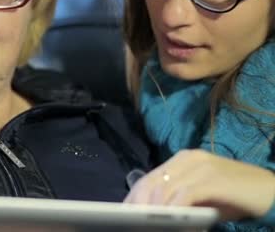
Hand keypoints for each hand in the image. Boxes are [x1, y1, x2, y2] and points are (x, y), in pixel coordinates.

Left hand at [125, 149, 274, 220]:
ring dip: (155, 213)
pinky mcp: (212, 179)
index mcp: (182, 159)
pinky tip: (174, 227)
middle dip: (139, 206)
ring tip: (149, 228)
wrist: (272, 192)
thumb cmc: (235, 197)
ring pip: (164, 190)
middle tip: (132, 224)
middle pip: (151, 182)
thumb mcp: (202, 197)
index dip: (134, 197)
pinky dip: (175, 213)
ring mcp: (200, 167)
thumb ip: (179, 199)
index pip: (149, 177)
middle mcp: (188, 158)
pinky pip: (184, 197)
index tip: (124, 214)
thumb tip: (151, 215)